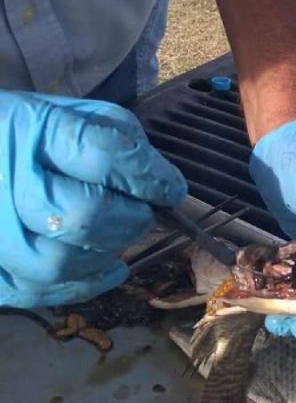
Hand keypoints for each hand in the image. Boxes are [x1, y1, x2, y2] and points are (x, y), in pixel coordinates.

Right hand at [0, 91, 186, 308]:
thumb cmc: (25, 132)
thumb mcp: (68, 111)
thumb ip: (117, 137)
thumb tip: (162, 182)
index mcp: (26, 129)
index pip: (102, 156)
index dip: (148, 176)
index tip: (171, 189)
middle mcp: (2, 183)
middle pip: (85, 215)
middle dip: (132, 218)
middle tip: (144, 214)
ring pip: (63, 263)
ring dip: (108, 251)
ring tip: (119, 234)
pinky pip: (41, 291)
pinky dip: (85, 283)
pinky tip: (107, 264)